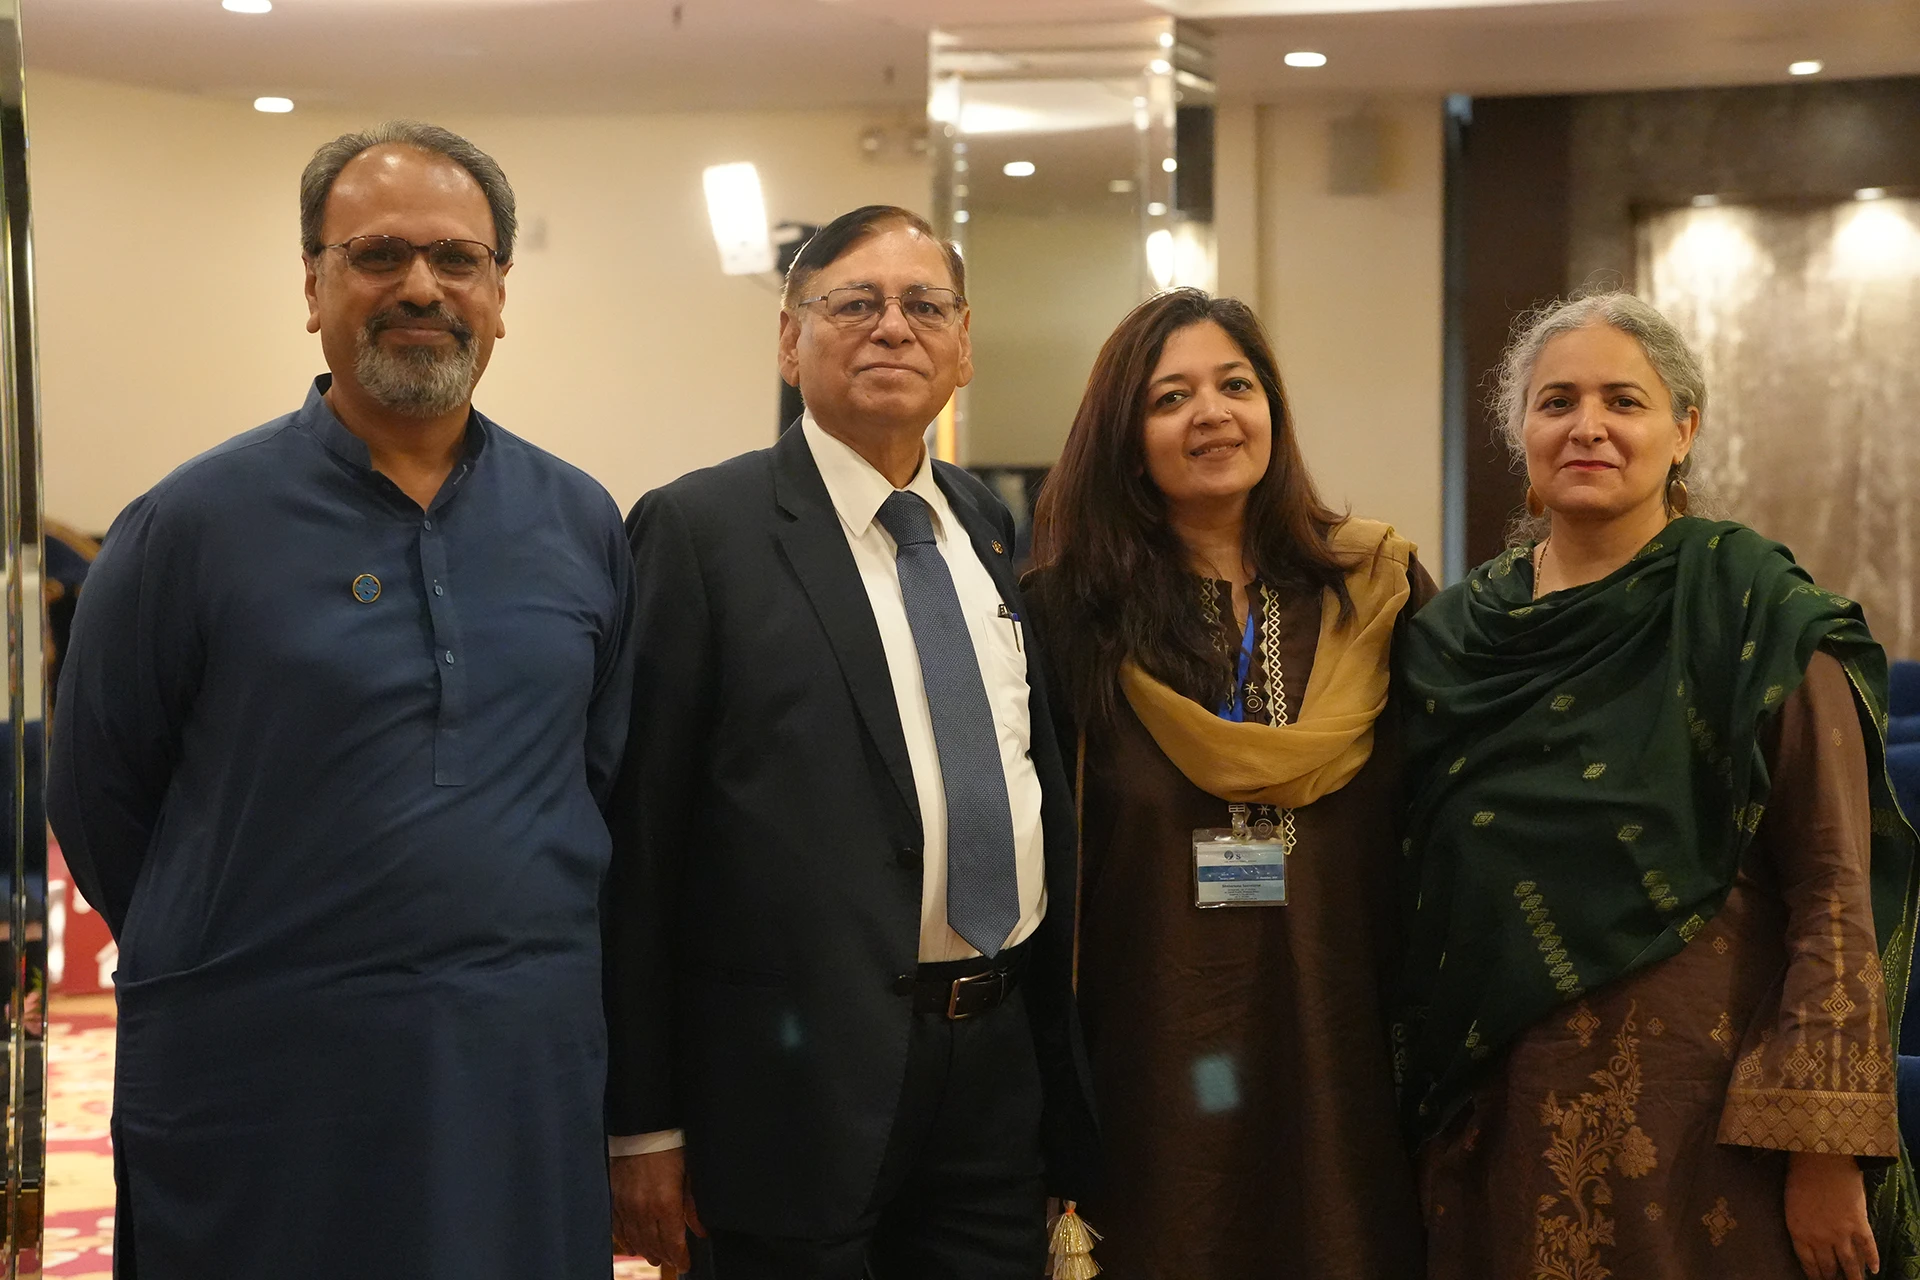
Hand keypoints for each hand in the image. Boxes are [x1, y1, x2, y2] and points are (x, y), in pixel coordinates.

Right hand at [610, 1148, 704, 1271]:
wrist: (642, 1127)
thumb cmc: (670, 1147)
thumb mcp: (689, 1175)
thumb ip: (693, 1206)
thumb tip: (701, 1230)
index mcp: (666, 1205)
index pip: (673, 1242)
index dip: (680, 1257)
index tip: (686, 1265)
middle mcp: (644, 1210)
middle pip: (654, 1243)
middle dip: (664, 1255)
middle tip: (671, 1262)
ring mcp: (627, 1205)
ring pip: (636, 1238)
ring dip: (646, 1250)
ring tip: (654, 1258)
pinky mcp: (615, 1198)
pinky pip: (618, 1227)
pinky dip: (626, 1239)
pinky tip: (631, 1246)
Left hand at [1785, 1151, 1878, 1279]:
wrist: (1821, 1160)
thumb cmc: (1800, 1176)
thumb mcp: (1792, 1204)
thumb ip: (1802, 1225)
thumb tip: (1810, 1239)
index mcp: (1798, 1232)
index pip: (1808, 1263)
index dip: (1814, 1275)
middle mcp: (1820, 1238)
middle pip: (1828, 1266)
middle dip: (1831, 1278)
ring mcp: (1841, 1233)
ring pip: (1849, 1264)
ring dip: (1853, 1277)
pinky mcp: (1859, 1225)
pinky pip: (1868, 1248)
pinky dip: (1873, 1259)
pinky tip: (1874, 1269)